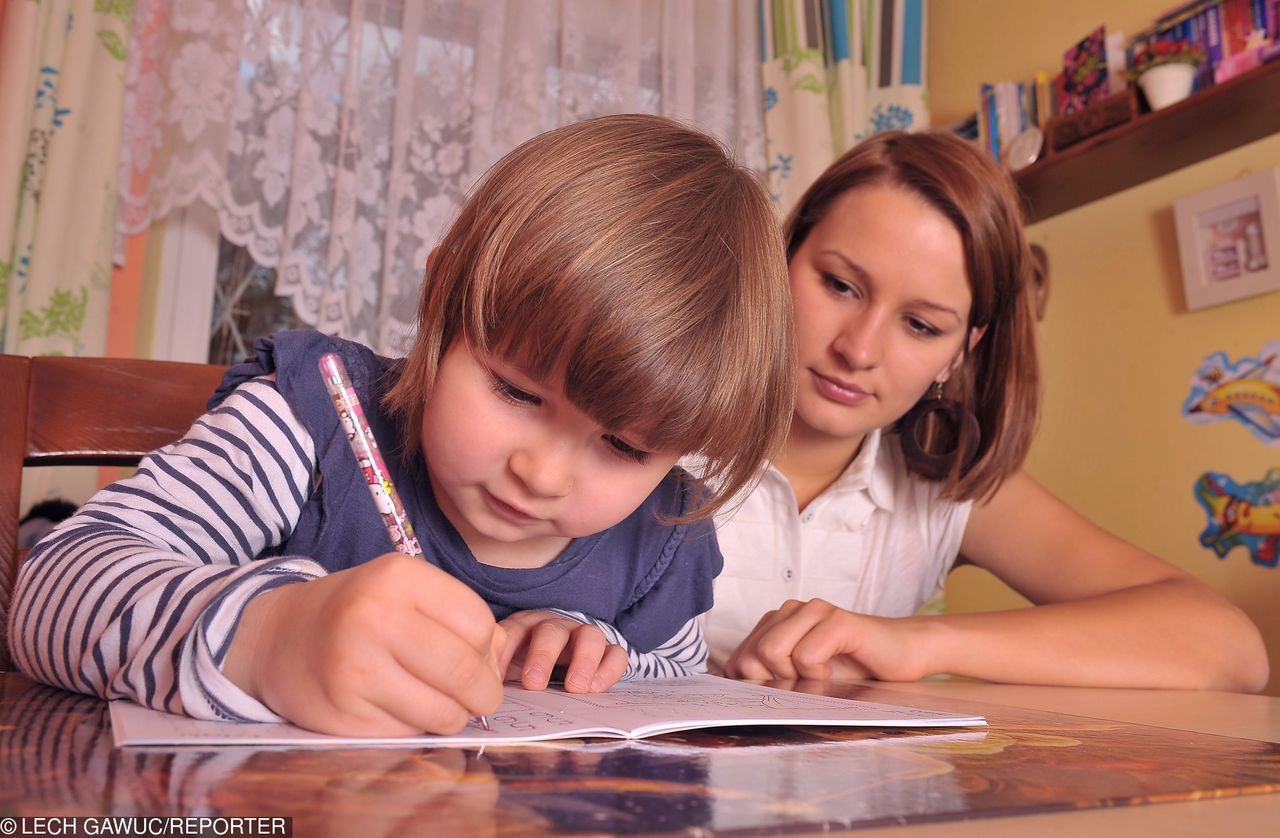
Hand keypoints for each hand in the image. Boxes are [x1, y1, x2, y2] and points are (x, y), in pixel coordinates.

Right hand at [224, 553, 504, 736]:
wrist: (279, 638)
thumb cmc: (360, 614)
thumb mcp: (406, 594)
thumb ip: (459, 619)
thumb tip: (500, 662)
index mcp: (400, 577)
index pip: (479, 624)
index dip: (489, 650)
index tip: (478, 660)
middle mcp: (376, 615)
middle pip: (466, 670)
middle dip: (485, 694)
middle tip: (479, 698)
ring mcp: (357, 665)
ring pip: (445, 711)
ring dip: (452, 715)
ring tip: (433, 701)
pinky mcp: (344, 710)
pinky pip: (410, 731)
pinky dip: (415, 727)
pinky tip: (394, 707)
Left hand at [497, 611, 627, 692]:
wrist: (565, 658)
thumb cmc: (530, 665)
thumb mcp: (511, 666)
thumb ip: (500, 675)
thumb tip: (483, 695)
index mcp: (526, 627)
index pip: (514, 631)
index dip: (505, 652)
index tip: (497, 678)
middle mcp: (556, 627)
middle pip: (551, 632)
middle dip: (542, 657)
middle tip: (534, 684)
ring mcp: (584, 636)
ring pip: (590, 635)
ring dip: (583, 661)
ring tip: (575, 688)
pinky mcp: (608, 650)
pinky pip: (616, 653)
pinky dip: (609, 669)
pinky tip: (596, 689)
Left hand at [723, 598, 933, 681]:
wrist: (903, 654)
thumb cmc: (853, 669)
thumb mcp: (803, 677)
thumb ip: (771, 677)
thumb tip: (739, 699)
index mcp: (776, 623)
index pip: (736, 660)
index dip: (754, 686)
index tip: (783, 692)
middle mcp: (790, 610)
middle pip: (749, 657)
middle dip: (774, 682)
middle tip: (806, 684)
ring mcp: (814, 611)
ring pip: (771, 652)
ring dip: (797, 677)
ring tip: (822, 676)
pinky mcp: (837, 620)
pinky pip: (806, 655)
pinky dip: (819, 674)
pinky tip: (836, 671)